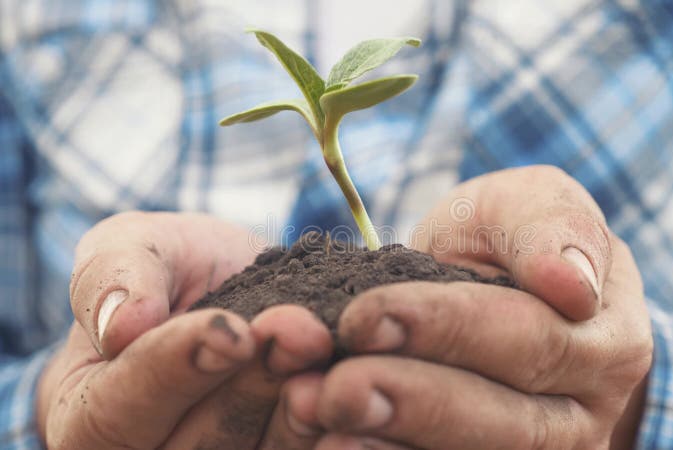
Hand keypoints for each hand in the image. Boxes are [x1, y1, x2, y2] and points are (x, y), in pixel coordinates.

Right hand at [37, 212, 332, 448]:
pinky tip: (360, 389)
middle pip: (197, 446)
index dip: (179, 369)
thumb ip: (113, 276)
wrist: (228, 290)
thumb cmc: (167, 272)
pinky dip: (333, 430)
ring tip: (327, 353)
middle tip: (301, 332)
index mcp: (88, 418)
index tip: (236, 331)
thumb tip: (121, 323)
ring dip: (298, 411)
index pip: (121, 409)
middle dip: (252, 385)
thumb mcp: (131, 248)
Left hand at [283, 166, 652, 448]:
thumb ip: (551, 226)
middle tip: (334, 388)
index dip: (446, 329)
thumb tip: (572, 283)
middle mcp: (583, 415)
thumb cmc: (511, 242)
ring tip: (321, 419)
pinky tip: (333, 445)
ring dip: (391, 447)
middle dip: (413, 402)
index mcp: (607, 341)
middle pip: (504, 423)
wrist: (500, 292)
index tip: (366, 317)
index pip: (530, 340)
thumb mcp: (528, 206)